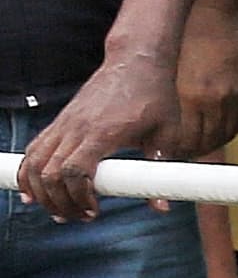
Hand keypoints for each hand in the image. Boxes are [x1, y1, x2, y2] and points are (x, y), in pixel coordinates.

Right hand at [10, 47, 171, 220]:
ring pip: (34, 163)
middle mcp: (76, 128)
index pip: (75, 171)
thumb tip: (161, 207)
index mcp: (102, 132)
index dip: (78, 197)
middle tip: (80, 217)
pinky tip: (34, 193)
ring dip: (41, 192)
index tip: (94, 212)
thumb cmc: (155, 95)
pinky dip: (29, 173)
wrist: (135, 60)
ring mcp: (64, 124)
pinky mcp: (59, 122)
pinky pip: (34, 150)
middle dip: (60, 202)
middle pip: (49, 174)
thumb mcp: (167, 133)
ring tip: (59, 211)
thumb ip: (159, 169)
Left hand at [170, 0, 237, 160]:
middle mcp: (214, 100)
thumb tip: (169, 131)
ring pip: (226, 133)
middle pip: (208, 140)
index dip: (181, 150)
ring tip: (203, 143)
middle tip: (186, 152)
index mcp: (192, 96)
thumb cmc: (185, 42)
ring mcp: (234, 95)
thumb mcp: (172, 76)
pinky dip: (231, 128)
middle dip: (196, 149)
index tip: (174, 153)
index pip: (189, 139)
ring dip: (214, 141)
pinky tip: (222, 128)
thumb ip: (174, 105)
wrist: (211, 17)